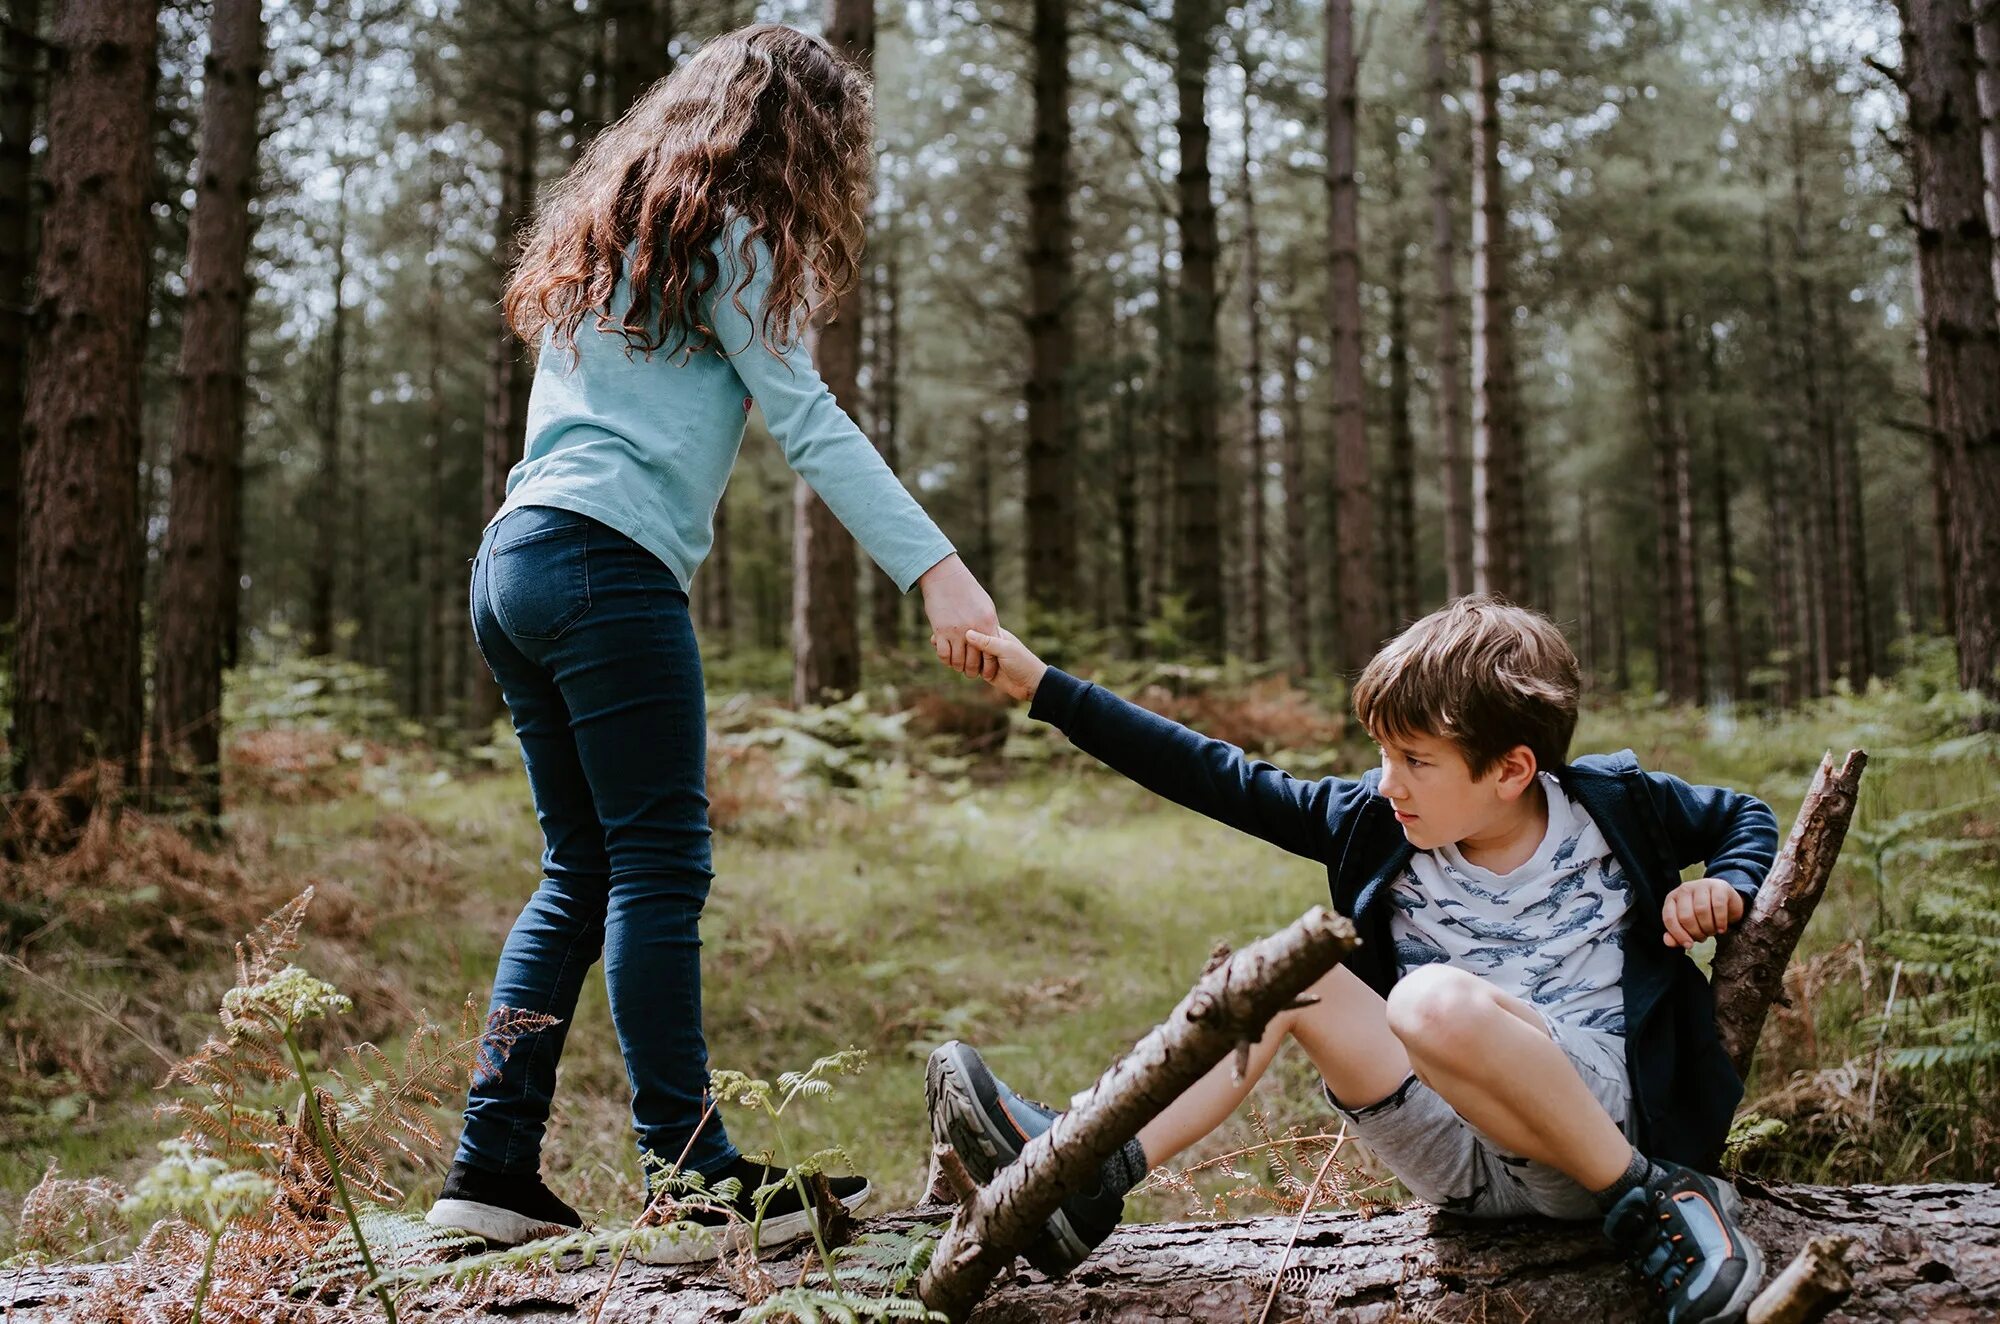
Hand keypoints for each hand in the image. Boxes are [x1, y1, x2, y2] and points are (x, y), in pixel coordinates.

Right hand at [919, 554, 999, 678]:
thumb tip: (995, 638)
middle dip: (972, 671)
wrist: (946, 577)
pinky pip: (944, 654)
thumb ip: (990, 625)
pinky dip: (946, 660)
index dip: (989, 668)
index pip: (991, 655)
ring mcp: (957, 631)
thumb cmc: (968, 590)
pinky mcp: (941, 630)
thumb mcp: (986, 607)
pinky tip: (947, 658)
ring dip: (958, 667)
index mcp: (988, 624)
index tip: (987, 673)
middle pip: (974, 661)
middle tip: (971, 673)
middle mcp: (974, 630)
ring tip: (958, 667)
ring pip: (958, 660)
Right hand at [962, 627, 1047, 702]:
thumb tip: (967, 633)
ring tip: (968, 662)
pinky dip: (967, 668)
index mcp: (996, 634)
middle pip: (970, 643)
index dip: (967, 630)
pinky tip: (963, 668)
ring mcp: (986, 658)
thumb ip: (987, 642)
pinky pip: (971, 667)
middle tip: (959, 649)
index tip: (959, 632)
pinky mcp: (984, 671)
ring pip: (969, 656)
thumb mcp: (1005, 650)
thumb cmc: (1022, 663)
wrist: (1031, 685)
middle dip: (965, 647)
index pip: (977, 628)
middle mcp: (990, 645)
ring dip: (966, 660)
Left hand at [1661, 879, 1745, 948]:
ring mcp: (1702, 885)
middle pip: (1685, 916)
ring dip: (1708, 928)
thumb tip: (1668, 942)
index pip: (1669, 918)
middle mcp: (1684, 889)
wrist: (1727, 902)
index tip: (1689, 945)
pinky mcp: (1719, 887)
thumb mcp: (1688, 925)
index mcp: (1672, 899)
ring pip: (1701, 911)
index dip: (1678, 935)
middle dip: (1696, 933)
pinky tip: (1721, 928)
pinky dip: (1720, 921)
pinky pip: (1718, 905)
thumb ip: (1676, 934)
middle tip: (1703, 937)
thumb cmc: (1703, 916)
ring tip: (1712, 932)